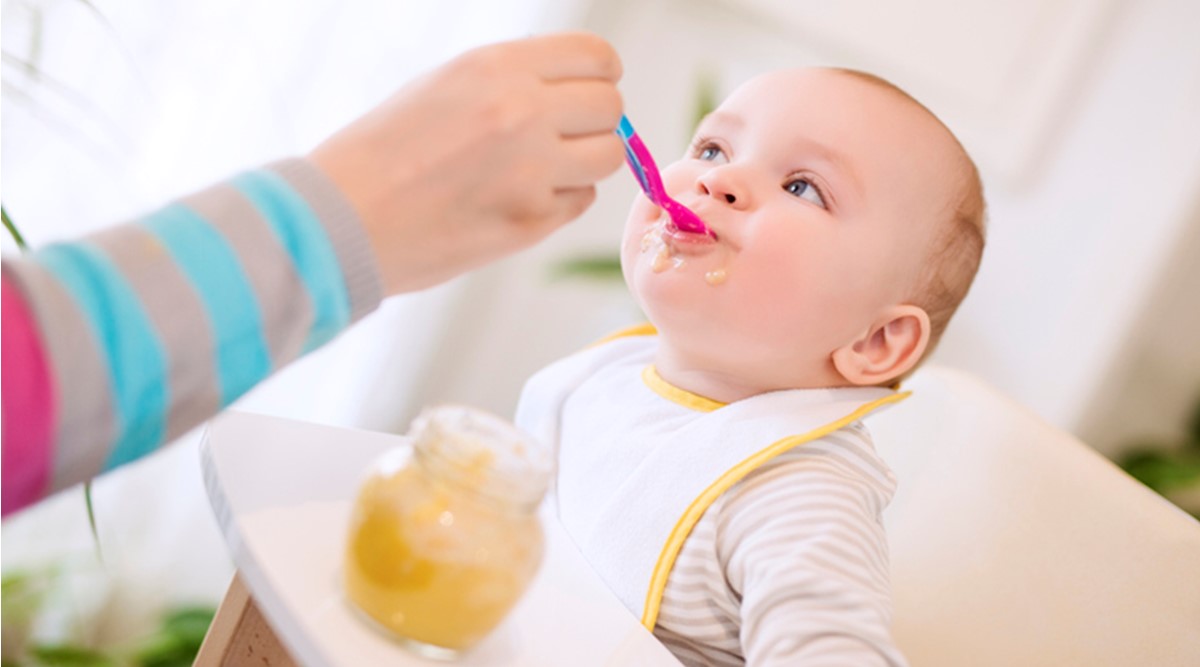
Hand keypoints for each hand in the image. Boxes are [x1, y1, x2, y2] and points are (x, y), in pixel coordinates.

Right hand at [310, 31, 624, 294]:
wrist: (340, 221)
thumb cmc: (381, 152)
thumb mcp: (444, 85)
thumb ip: (512, 79)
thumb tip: (573, 87)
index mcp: (497, 67)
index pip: (596, 58)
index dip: (600, 75)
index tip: (591, 88)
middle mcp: (522, 112)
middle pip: (610, 107)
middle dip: (594, 120)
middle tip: (564, 135)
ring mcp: (532, 171)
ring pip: (608, 156)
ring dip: (584, 162)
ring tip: (542, 169)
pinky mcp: (531, 222)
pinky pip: (579, 201)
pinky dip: (559, 201)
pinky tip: (516, 199)